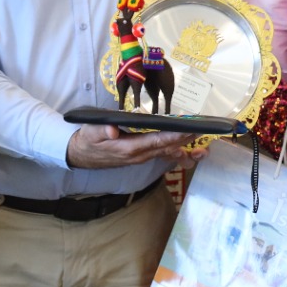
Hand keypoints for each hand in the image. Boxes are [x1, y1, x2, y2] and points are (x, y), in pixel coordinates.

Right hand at [66, 124, 197, 168]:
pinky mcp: (143, 155)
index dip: (173, 136)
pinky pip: (163, 155)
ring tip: (204, 149)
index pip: (155, 141)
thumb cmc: (88, 139)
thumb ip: (101, 130)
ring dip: (186, 150)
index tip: (188, 130)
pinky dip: (178, 154)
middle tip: (203, 131)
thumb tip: (112, 130)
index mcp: (129, 148)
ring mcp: (142, 157)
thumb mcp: (90, 131)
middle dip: (185, 140)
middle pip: (167, 147)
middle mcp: (139, 155)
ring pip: (167, 153)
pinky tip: (192, 153)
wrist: (81, 155)